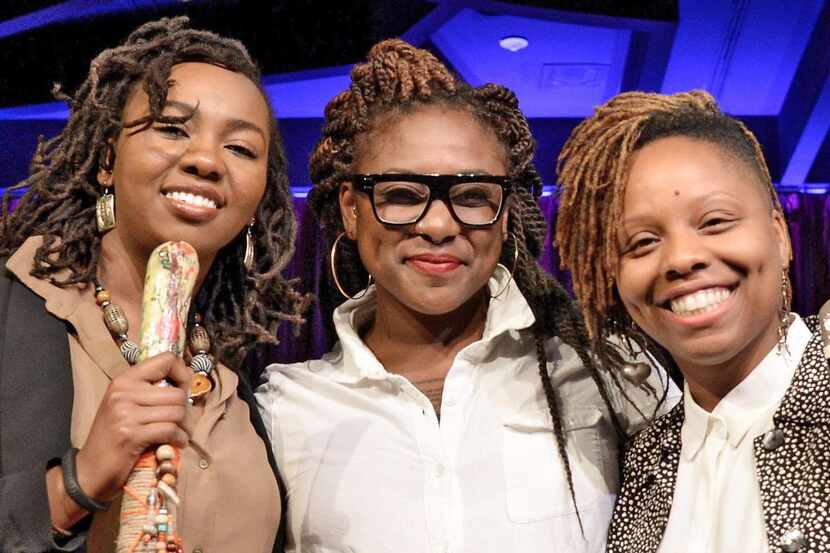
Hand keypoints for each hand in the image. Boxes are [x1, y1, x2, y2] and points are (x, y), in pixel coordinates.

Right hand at [74, 352, 191, 501]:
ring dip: (185, 427)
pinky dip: (180, 439)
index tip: (183, 391)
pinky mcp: (131, 435)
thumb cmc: (113, 437)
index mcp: (124, 380)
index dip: (182, 374)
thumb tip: (186, 383)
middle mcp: (123, 392)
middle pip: (177, 393)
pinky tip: (176, 443)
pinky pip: (170, 430)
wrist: (89, 470)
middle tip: (183, 423)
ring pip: (177, 412)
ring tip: (180, 434)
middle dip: (187, 411)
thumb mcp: (126, 406)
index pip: (166, 359)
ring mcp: (125, 413)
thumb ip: (150, 392)